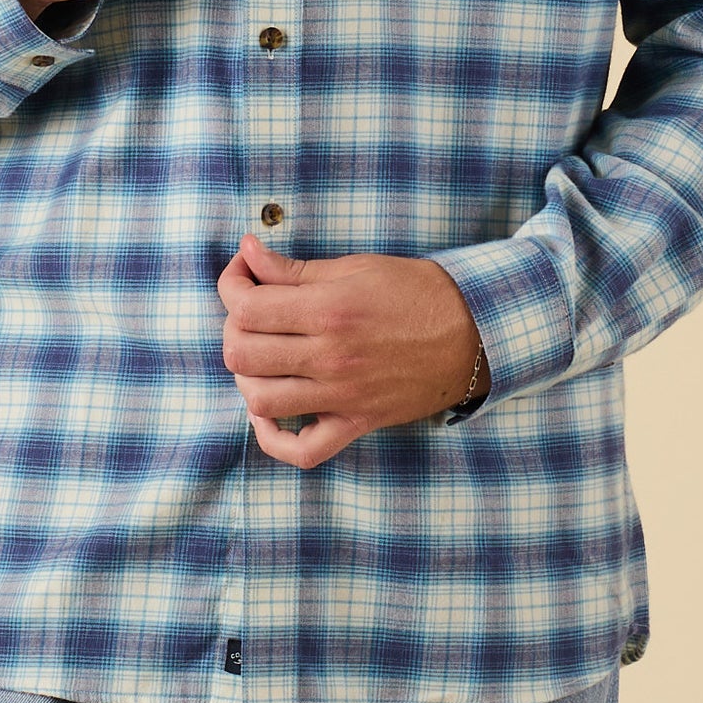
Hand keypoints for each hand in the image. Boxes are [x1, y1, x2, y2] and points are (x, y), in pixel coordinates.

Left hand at [215, 233, 490, 469]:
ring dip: (246, 376)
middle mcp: (330, 356)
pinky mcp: (356, 423)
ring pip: (259, 400)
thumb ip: (294, 268)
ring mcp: (341, 395)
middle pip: (241, 353)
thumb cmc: (414, 291)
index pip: (246, 307)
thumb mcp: (354, 266)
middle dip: (232, 328)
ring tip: (261, 355)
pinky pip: (301, 450)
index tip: (242, 273)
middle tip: (250, 312)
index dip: (231, 285)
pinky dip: (272, 437)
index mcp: (328, 309)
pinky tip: (267, 411)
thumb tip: (247, 252)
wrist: (471, 332)